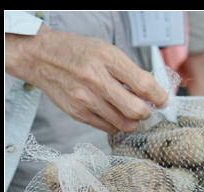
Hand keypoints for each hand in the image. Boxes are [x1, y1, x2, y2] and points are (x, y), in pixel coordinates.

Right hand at [5, 25, 168, 133]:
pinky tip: (113, 113)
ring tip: (129, 110)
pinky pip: (109, 128)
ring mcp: (86, 99)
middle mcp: (96, 80)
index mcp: (107, 59)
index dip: (160, 97)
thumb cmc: (78, 52)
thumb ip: (130, 71)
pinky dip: (117, 124)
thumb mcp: (107, 50)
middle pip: (137, 110)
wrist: (40, 57)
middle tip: (146, 107)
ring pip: (125, 124)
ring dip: (133, 121)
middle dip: (147, 112)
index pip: (144, 85)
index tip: (163, 100)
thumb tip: (154, 93)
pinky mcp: (78, 113)